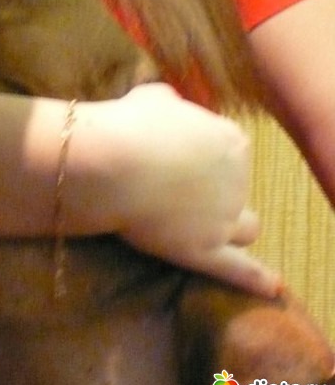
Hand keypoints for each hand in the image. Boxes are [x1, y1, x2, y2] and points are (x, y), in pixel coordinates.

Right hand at [101, 84, 280, 297]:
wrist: (111, 162)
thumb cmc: (131, 124)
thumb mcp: (155, 97)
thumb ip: (173, 104)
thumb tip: (172, 106)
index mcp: (231, 141)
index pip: (231, 150)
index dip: (204, 153)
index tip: (177, 154)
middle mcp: (238, 181)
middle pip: (237, 189)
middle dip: (215, 189)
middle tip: (177, 187)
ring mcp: (224, 219)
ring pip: (245, 228)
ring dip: (233, 227)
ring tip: (210, 227)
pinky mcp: (206, 250)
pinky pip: (239, 269)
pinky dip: (257, 279)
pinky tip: (272, 288)